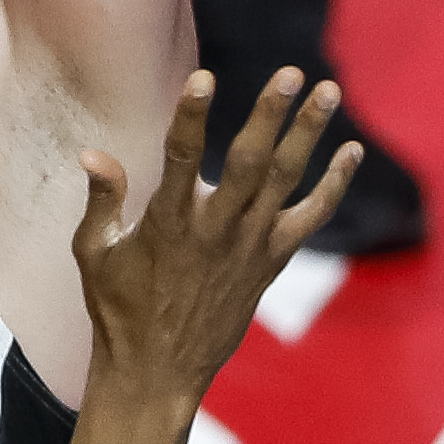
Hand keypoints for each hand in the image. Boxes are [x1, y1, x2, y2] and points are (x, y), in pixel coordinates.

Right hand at [71, 69, 359, 414]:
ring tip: (328, 92)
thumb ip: (101, 201)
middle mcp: (216, 232)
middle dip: (271, 115)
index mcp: (167, 225)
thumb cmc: (117, 307)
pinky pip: (309, 218)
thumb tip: (94, 155)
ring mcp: (250, 248)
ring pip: (285, 182)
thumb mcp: (93, 253)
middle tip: (292, 74)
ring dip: (309, 135)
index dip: (191, 115)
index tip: (203, 77)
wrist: (160, 370)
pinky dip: (332, 185)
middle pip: (249, 163)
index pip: (180, 158)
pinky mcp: (270, 262)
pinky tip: (350, 152)